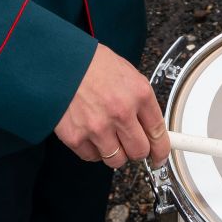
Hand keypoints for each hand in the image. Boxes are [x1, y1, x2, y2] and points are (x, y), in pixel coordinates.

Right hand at [54, 45, 169, 169]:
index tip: (159, 156)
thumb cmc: (92, 64)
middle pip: (139, 152)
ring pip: (117, 160)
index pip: (158, 133)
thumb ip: (140, 102)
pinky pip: (92, 157)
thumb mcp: (127, 73)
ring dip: (114, 152)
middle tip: (130, 143)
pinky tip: (89, 133)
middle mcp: (120, 112)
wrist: (59, 61)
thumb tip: (150, 127)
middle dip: (137, 150)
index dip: (161, 150)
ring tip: (106, 134)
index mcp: (138, 94)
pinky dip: (93, 150)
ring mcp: (98, 127)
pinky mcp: (76, 137)